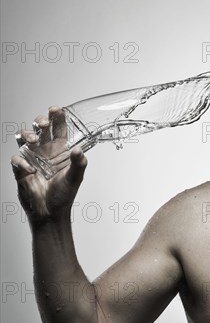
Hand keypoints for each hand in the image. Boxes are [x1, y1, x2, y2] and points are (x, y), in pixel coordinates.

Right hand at [11, 107, 87, 226]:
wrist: (50, 212)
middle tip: (44, 124)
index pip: (59, 129)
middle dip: (40, 122)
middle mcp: (46, 151)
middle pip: (40, 128)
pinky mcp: (21, 169)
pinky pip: (17, 159)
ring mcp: (32, 158)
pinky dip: (22, 161)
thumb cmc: (63, 195)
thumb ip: (79, 164)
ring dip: (28, 135)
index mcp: (60, 150)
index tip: (56, 109)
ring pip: (25, 138)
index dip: (57, 118)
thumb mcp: (75, 178)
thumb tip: (79, 150)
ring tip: (34, 140)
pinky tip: (31, 170)